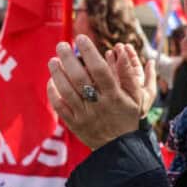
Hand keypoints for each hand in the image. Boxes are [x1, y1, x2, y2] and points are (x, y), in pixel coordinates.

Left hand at [47, 35, 155, 149]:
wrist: (119, 148)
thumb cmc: (127, 116)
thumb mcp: (135, 96)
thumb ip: (128, 73)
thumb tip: (121, 49)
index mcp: (114, 96)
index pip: (100, 70)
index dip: (89, 52)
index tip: (81, 38)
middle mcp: (98, 105)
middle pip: (80, 78)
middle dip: (68, 59)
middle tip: (62, 45)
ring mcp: (84, 115)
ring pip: (67, 92)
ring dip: (57, 74)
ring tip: (53, 60)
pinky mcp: (74, 124)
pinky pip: (60, 107)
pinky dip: (53, 93)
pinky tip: (51, 80)